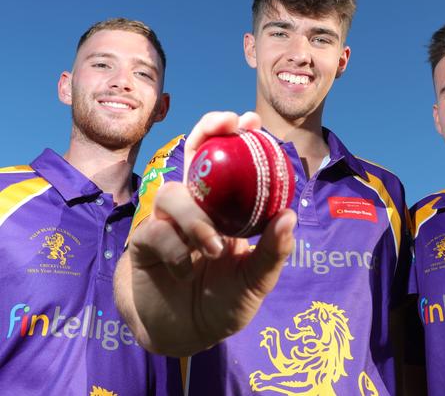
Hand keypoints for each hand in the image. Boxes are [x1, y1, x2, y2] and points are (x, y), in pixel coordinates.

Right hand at [114, 111, 295, 355]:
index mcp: (226, 209)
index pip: (229, 162)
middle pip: (194, 154)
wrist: (185, 335)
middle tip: (227, 124)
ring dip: (195, 218)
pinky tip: (185, 272)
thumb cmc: (223, 302)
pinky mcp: (143, 242)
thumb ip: (272, 252)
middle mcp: (196, 206)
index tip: (252, 121)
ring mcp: (167, 221)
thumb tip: (288, 216)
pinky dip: (175, 251)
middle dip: (208, 131)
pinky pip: (155, 232)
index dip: (236, 137)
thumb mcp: (255, 281)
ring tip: (212, 248)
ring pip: (174, 194)